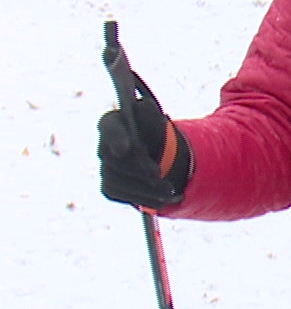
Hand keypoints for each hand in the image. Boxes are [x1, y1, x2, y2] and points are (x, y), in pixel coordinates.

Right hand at [97, 70, 190, 208]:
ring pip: (116, 181)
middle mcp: (103, 146)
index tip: (124, 149)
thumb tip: (144, 108)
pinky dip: (141, 198)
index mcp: (112, 123)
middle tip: (157, 175)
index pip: (109, 128)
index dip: (115, 138)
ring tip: (168, 191)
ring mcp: (104, 167)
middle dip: (136, 169)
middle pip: (112, 160)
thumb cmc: (152, 129)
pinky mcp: (110, 185)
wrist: (157, 152)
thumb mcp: (154, 118)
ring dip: (143, 188)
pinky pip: (120, 194)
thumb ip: (148, 112)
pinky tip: (159, 200)